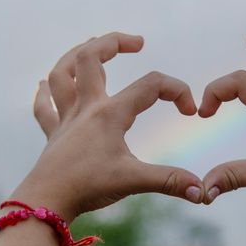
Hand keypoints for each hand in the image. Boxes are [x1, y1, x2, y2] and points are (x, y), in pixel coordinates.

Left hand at [13, 32, 203, 222]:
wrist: (47, 203)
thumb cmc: (88, 187)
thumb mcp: (134, 181)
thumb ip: (169, 181)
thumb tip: (201, 191)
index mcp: (110, 114)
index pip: (151, 86)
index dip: (177, 91)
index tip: (190, 112)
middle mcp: (86, 108)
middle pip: (91, 58)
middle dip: (113, 42)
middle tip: (137, 42)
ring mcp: (66, 119)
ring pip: (62, 74)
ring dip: (75, 55)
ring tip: (91, 44)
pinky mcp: (54, 135)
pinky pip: (44, 107)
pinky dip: (44, 93)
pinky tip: (44, 84)